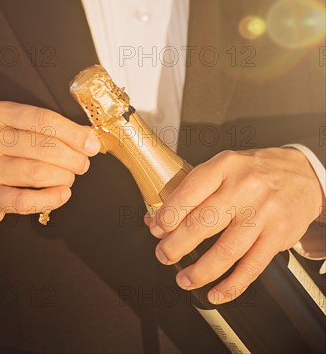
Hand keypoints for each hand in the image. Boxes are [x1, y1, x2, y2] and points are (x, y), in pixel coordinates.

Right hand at [0, 101, 100, 247]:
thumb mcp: (7, 129)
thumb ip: (43, 129)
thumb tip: (86, 136)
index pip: (40, 119)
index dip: (72, 132)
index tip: (90, 142)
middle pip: (42, 146)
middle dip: (72, 156)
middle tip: (82, 162)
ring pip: (36, 172)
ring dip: (63, 177)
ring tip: (70, 177)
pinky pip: (25, 201)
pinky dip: (50, 198)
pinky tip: (61, 194)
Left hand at [145, 148, 324, 303]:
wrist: (302, 174)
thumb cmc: (256, 171)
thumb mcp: (225, 166)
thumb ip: (194, 189)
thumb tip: (158, 216)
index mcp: (225, 166)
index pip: (190, 191)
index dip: (168, 214)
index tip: (155, 228)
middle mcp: (244, 188)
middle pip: (202, 222)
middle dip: (176, 245)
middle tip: (164, 254)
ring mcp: (262, 213)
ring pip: (225, 250)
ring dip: (199, 270)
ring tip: (183, 278)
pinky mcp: (277, 236)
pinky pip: (251, 267)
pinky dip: (231, 285)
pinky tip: (215, 292)